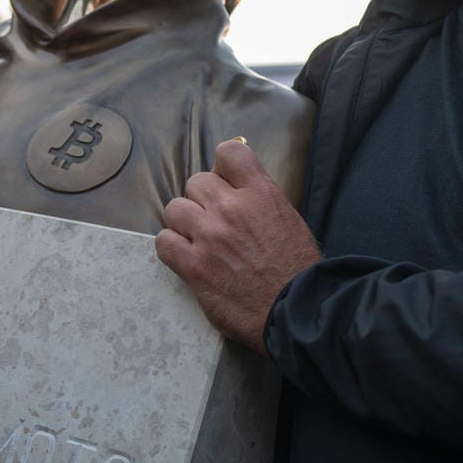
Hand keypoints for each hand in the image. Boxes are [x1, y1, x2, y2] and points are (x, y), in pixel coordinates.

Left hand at [156, 138, 322, 354]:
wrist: (297, 310)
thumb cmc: (298, 269)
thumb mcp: (288, 219)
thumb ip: (259, 199)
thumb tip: (234, 185)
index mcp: (260, 193)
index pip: (229, 152)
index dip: (223, 167)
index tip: (226, 184)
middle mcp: (231, 208)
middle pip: (196, 182)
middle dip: (203, 200)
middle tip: (215, 222)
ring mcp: (209, 236)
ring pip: (175, 208)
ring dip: (185, 223)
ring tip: (199, 241)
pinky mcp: (193, 265)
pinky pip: (163, 241)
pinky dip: (172, 247)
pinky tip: (187, 257)